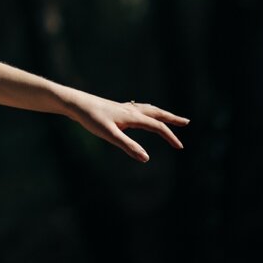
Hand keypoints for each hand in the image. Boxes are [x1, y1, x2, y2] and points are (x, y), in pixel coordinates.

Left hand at [63, 91, 188, 162]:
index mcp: (132, 117)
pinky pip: (138, 109)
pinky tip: (141, 113)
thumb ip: (128, 146)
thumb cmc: (91, 118)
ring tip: (169, 117)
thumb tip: (146, 158)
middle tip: (186, 122)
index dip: (170, 136)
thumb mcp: (109, 135)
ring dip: (161, 114)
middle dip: (172, 119)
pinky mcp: (116, 109)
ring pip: (148, 109)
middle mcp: (131, 110)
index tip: (181, 147)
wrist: (76, 104)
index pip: (157, 126)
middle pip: (157, 113)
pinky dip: (146, 111)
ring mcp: (124, 108)